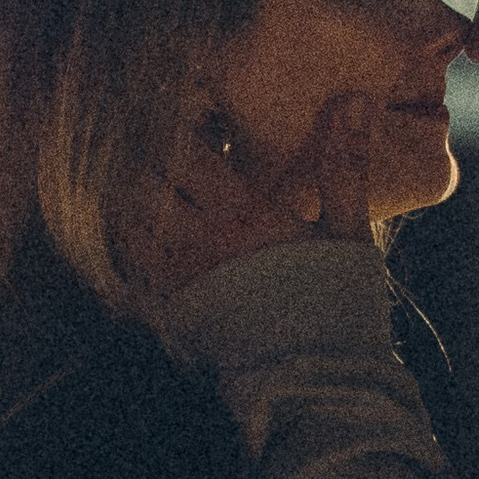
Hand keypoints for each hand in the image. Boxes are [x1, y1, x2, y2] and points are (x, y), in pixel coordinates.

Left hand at [140, 90, 376, 297]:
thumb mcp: (347, 230)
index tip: (177, 108)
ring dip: (128, 194)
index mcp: (241, 214)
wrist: (317, 379)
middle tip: (151, 140)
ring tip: (143, 180)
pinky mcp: (168, 307)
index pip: (183, 152)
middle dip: (143, 156)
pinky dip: (125, 237)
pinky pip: (126, 263)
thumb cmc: (337, 302)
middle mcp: (198, 241)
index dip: (173, 124)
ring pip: (124, 218)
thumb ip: (343, 163)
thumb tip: (354, 98)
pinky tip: (140, 227)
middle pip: (143, 180)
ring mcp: (177, 276)